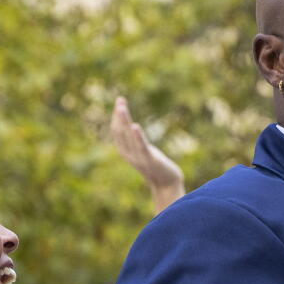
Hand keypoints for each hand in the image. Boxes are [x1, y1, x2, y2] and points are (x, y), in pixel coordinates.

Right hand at [110, 96, 184, 210]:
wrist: (166, 184)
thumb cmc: (156, 166)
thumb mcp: (143, 151)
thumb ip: (135, 141)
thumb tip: (130, 125)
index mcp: (125, 151)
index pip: (117, 131)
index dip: (116, 116)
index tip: (120, 101)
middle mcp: (128, 154)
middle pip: (120, 132)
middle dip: (119, 115)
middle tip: (120, 99)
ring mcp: (138, 158)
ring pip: (127, 137)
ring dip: (124, 121)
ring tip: (121, 107)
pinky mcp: (149, 160)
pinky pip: (141, 147)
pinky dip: (137, 136)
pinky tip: (135, 126)